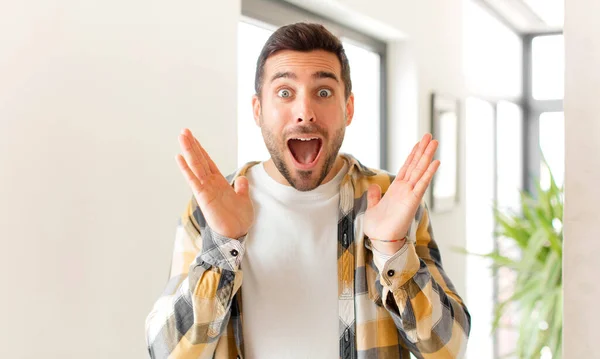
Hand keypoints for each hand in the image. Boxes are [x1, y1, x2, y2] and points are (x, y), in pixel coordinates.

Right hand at [175, 128, 253, 238]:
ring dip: (188, 151)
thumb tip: (242, 179)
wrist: (237, 234)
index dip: (201, 150)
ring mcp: (206, 189)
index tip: (194, 138)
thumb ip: (242, 188)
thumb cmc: (239, 219)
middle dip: (192, 146)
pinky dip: (187, 169)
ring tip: (181, 137)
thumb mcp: (244, 199)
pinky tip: (179, 158)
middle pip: (199, 160)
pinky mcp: (203, 197)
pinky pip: (194, 181)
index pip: (208, 162)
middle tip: (183, 131)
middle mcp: (210, 184)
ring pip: (195, 166)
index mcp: (219, 182)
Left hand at [363, 134, 439, 254]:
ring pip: (420, 170)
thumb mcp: (373, 207)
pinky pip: (422, 184)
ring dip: (427, 156)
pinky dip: (428, 173)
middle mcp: (405, 189)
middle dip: (422, 150)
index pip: (406, 168)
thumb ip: (375, 196)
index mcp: (396, 189)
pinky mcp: (412, 200)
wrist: (381, 239)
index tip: (418, 143)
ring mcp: (410, 194)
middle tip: (430, 136)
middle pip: (416, 165)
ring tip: (434, 142)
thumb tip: (375, 186)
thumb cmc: (378, 227)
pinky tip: (435, 162)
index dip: (412, 155)